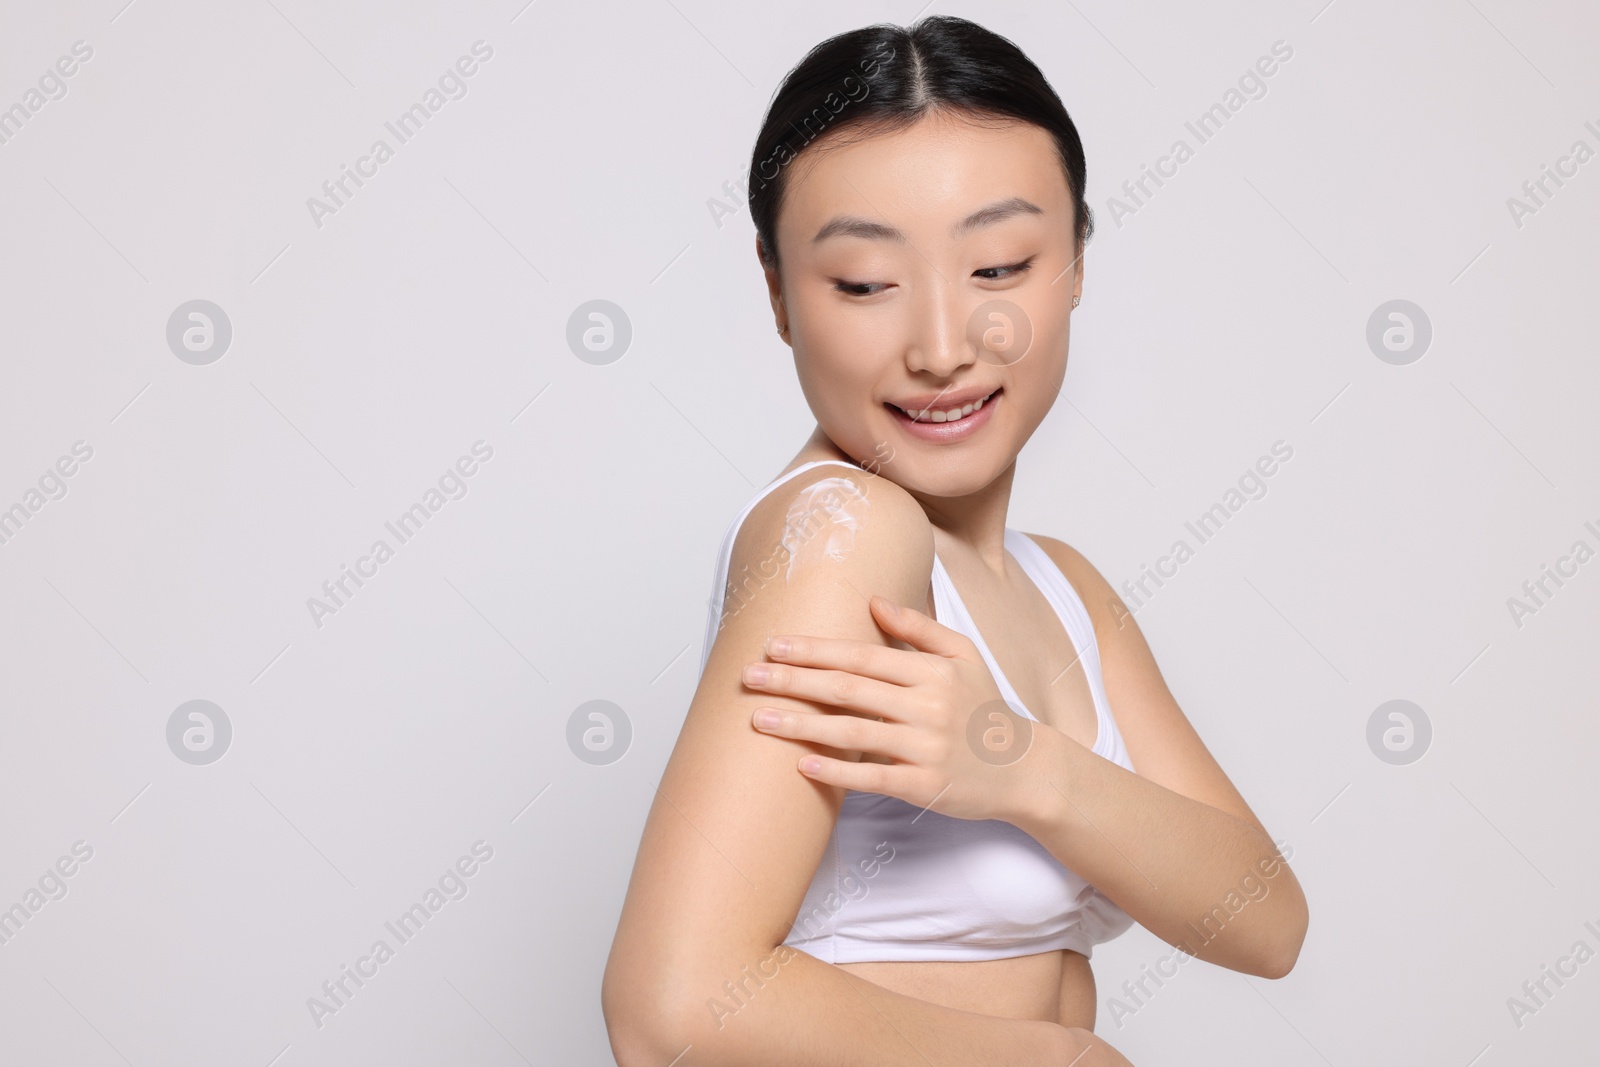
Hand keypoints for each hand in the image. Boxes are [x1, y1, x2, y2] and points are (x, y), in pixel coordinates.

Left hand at [741, 594, 1045, 822]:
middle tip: (749, 676)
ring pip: (852, 732)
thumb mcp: (963, 657)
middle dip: (794, 681)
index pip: (862, 655)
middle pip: (848, 688)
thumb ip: (919, 628)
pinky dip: (836, 771)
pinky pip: (872, 777)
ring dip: (800, 725)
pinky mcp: (924, 785)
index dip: (815, 649)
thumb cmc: (984, 710)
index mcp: (932, 671)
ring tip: (759, 720)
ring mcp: (925, 747)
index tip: (774, 645)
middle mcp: (927, 705)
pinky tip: (802, 764)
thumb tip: (873, 601)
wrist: (1024, 769)